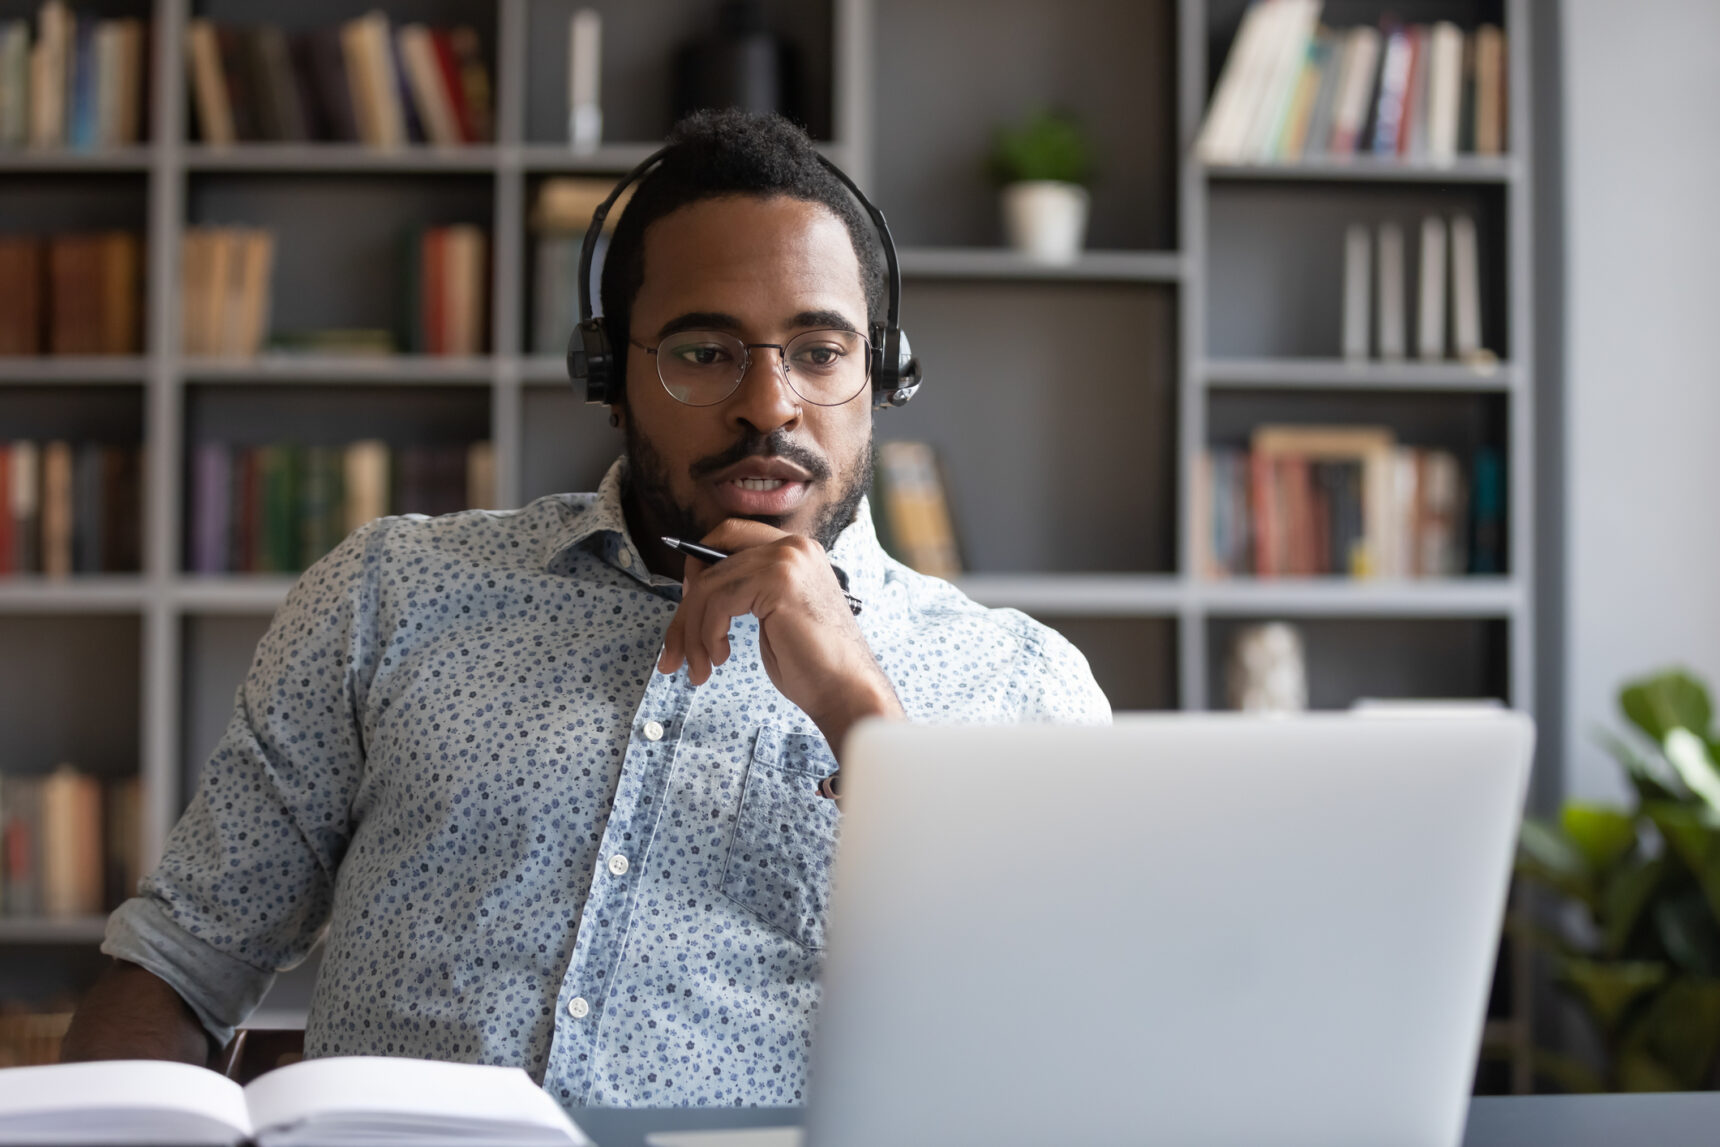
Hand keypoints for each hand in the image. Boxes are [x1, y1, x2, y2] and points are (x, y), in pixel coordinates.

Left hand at [657, 519, 902, 757]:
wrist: (846, 689)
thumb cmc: (811, 663)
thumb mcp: (773, 614)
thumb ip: (744, 590)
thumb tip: (692, 590)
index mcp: (794, 549)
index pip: (727, 535)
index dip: (697, 569)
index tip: (686, 611)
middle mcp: (793, 545)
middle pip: (710, 560)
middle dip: (684, 608)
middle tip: (674, 651)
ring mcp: (787, 559)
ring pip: (708, 586)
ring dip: (692, 633)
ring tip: (699, 667)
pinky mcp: (778, 580)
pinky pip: (717, 603)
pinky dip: (707, 635)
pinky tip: (719, 658)